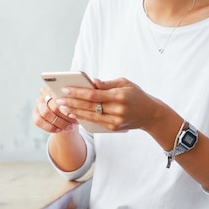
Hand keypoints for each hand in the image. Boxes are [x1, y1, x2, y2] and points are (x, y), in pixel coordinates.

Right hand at [33, 87, 78, 132]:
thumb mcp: (76, 103)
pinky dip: (50, 127)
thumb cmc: (73, 108)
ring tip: (69, 127)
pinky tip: (60, 130)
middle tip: (74, 122)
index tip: (75, 113)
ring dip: (59, 122)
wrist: (68, 118)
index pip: (59, 96)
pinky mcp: (35, 114)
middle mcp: (44, 94)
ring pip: (45, 113)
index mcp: (55, 87)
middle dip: (65, 116)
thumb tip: (74, 103)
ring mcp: (38, 104)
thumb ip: (74, 101)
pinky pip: (38, 121)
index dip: (67, 106)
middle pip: (53, 105)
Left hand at [54, 77, 170, 132]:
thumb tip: (92, 82)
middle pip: (89, 106)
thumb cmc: (136, 95)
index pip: (94, 94)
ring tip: (63, 106)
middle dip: (72, 102)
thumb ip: (108, 83)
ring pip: (90, 116)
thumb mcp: (125, 83)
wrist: (150, 114)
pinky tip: (74, 113)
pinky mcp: (114, 127)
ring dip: (74, 111)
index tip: (65, 89)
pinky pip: (95, 122)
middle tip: (58, 99)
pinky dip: (83, 118)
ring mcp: (115, 120)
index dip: (78, 92)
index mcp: (119, 96)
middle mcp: (117, 109)